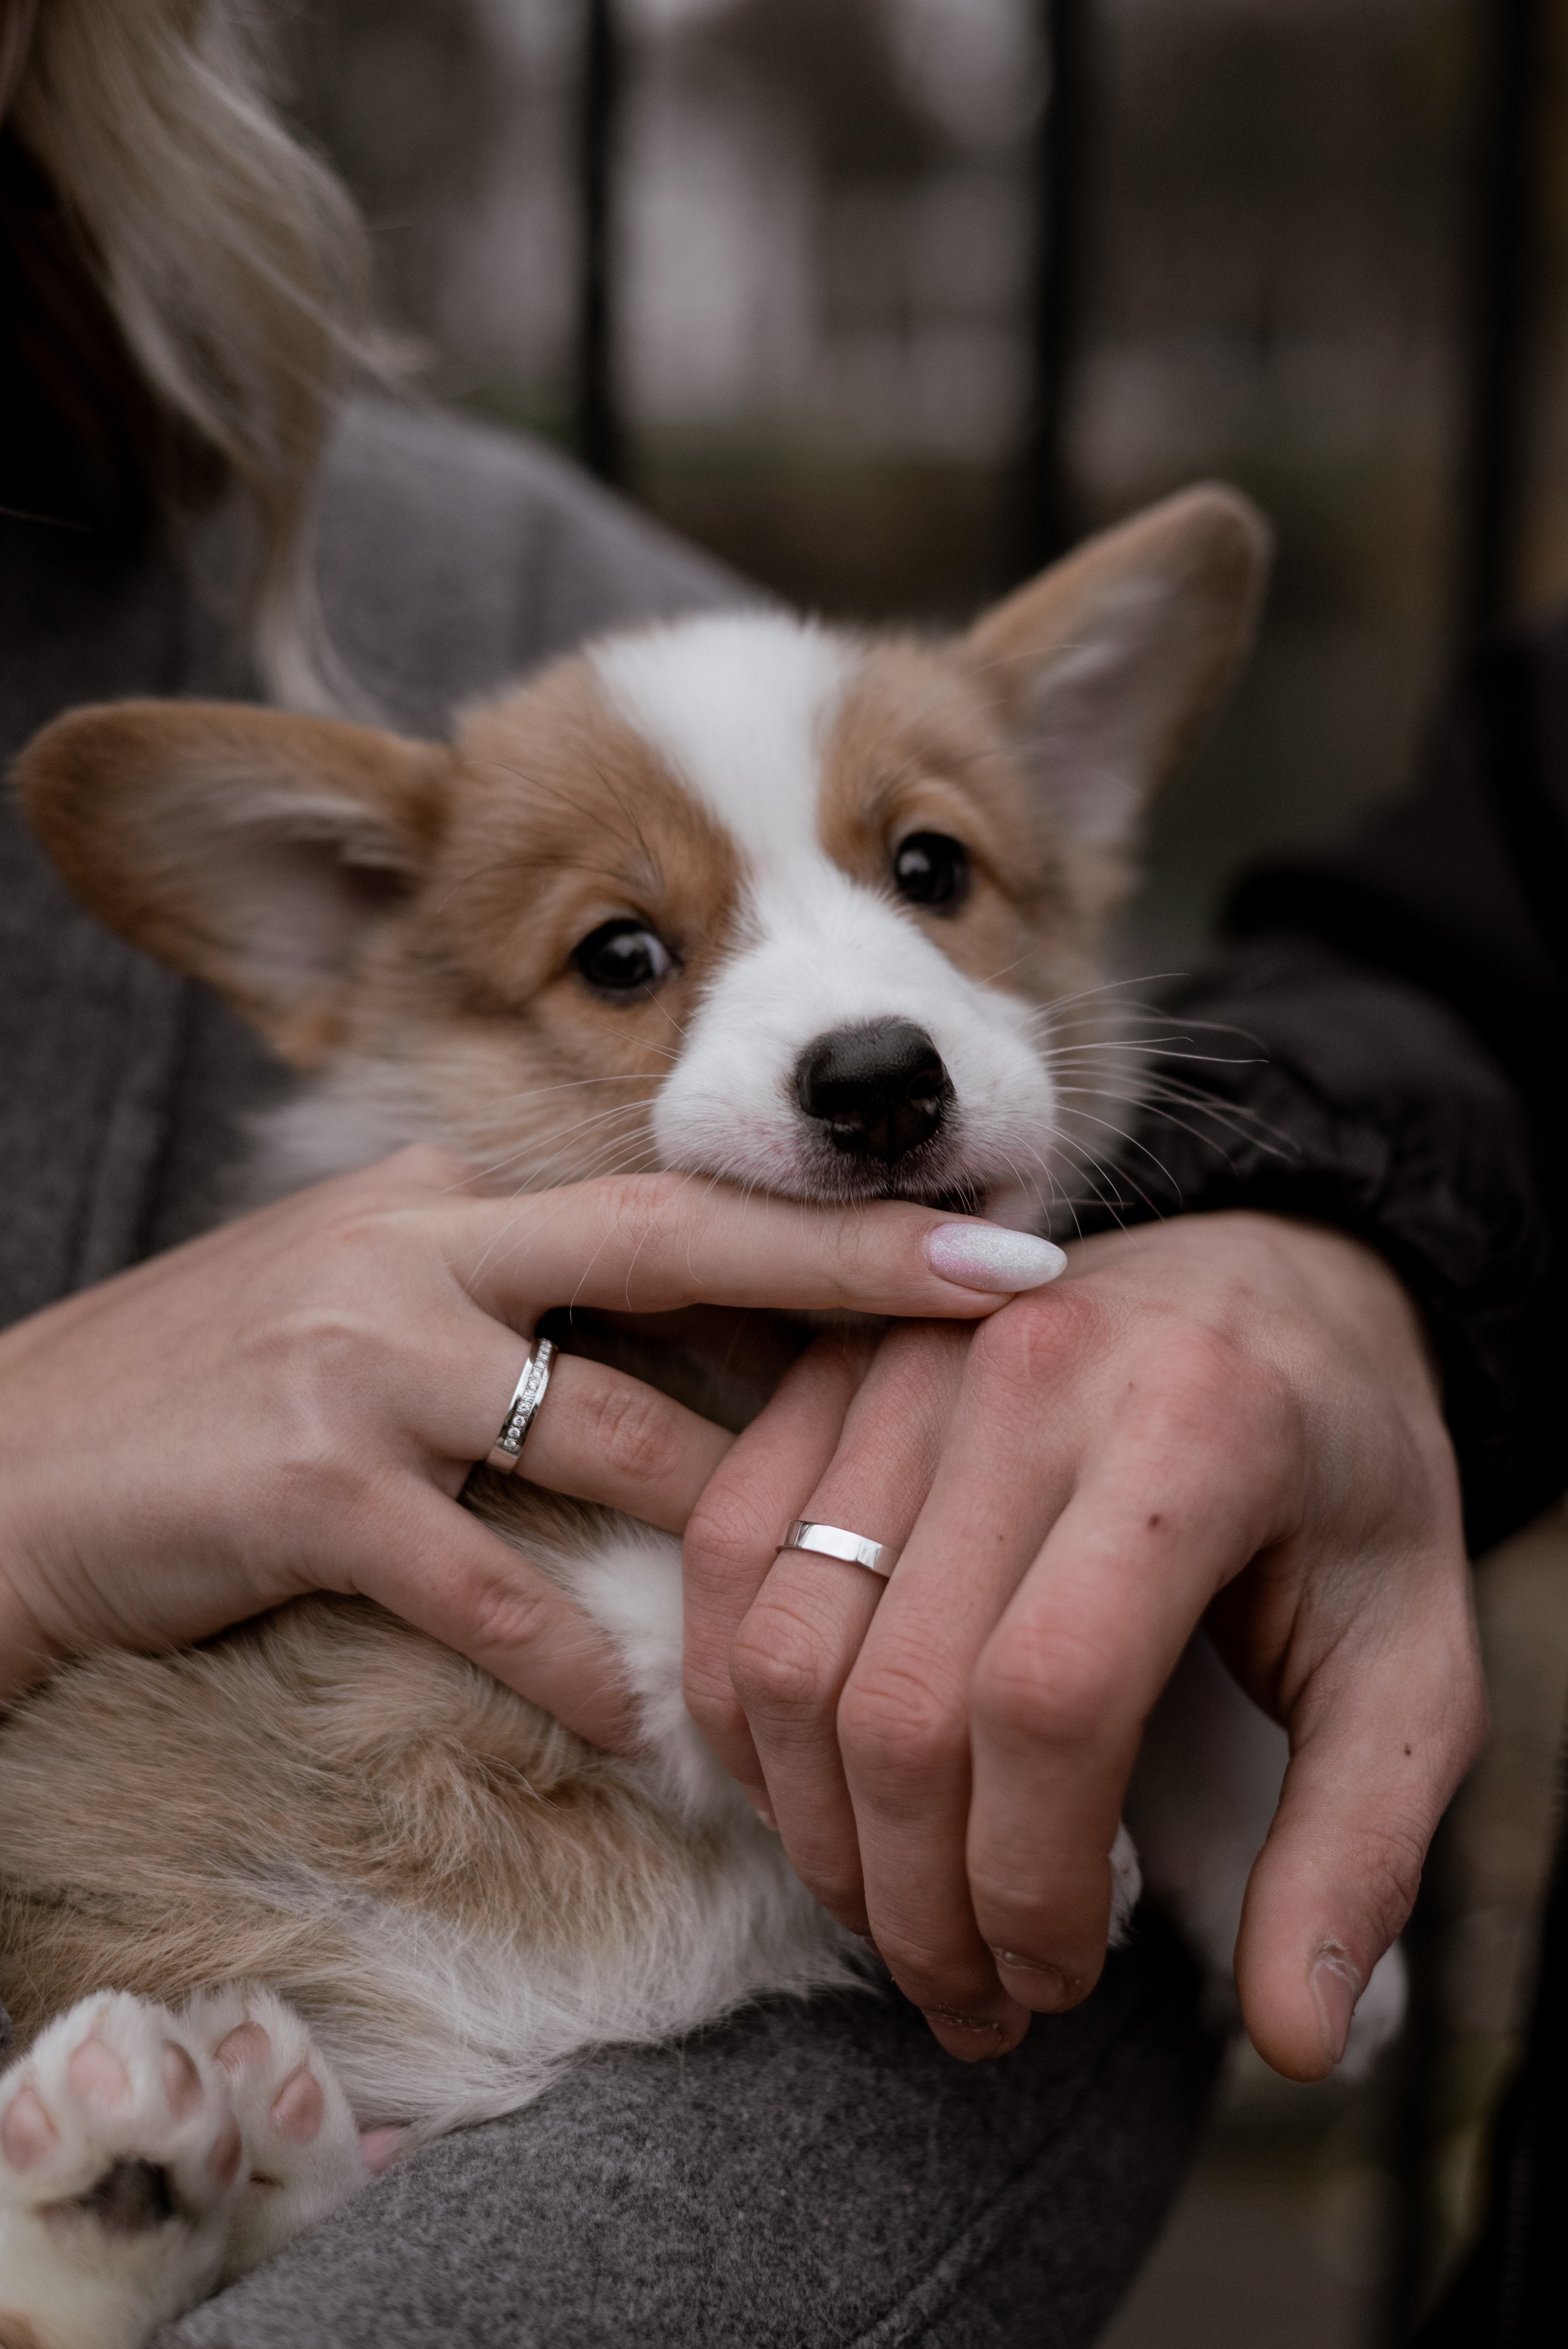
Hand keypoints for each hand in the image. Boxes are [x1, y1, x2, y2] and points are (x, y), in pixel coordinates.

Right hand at [0, 1149, 1048, 1741]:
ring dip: (743, 1523)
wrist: (10, 1467)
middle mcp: (419, 1248)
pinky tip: (645, 1722)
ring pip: (612, 1432)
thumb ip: (503, 1288)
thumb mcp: (358, 1291)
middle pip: (677, 1248)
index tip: (988, 1232)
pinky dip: (576, 1658)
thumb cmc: (206, 1394)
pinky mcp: (311, 1487)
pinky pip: (491, 1586)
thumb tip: (681, 1330)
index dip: (835, 1214)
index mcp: (442, 1195)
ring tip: (857, 1596)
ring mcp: (366, 1359)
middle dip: (855, 1271)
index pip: (673, 1198)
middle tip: (1013, 1297)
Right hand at [683, 1211, 1484, 2079]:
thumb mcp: (1413, 1661)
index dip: (1028, 1885)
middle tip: (974, 1997)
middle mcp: (1030, 1371)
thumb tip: (1293, 2041)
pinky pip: (723, 1554)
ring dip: (816, 1832)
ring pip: (783, 1645)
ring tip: (894, 1919)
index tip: (1061, 1977)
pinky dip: (738, 1710)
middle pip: (897, 1699)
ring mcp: (909, 1354)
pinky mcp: (834, 1362)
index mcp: (1198, 1431)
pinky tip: (813, 1799)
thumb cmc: (1344, 1490)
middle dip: (916, 1902)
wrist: (1270, 1289)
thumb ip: (1360, 1847)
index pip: (1048, 1704)